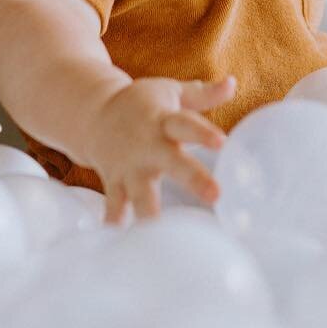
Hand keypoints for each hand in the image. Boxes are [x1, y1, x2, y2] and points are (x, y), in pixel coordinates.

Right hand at [84, 75, 236, 222]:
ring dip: (150, 212)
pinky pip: (115, 205)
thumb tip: (234, 83)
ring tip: (161, 234)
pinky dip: (115, 221)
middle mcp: (147, 145)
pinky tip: (118, 244)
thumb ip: (203, 94)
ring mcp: (129, 166)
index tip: (222, 141)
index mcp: (163, 120)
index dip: (203, 133)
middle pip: (172, 162)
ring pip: (141, 192)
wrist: (92, 114)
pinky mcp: (114, 182)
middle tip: (216, 195)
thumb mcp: (170, 92)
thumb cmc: (141, 104)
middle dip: (193, 179)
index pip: (186, 125)